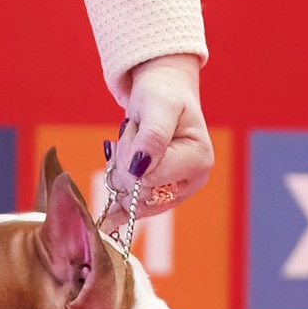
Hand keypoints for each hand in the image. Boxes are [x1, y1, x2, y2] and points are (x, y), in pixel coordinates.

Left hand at [110, 53, 214, 210]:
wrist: (163, 90)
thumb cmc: (164, 93)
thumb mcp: (159, 105)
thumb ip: (153, 136)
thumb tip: (140, 169)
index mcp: (199, 161)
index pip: (150, 179)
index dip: (130, 159)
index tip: (133, 130)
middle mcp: (192, 181)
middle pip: (140, 193)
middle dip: (124, 164)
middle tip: (132, 134)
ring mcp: (176, 190)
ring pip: (132, 200)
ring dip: (120, 171)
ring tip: (132, 143)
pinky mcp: (161, 194)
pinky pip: (135, 210)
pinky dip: (118, 207)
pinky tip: (109, 218)